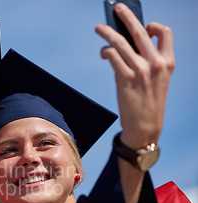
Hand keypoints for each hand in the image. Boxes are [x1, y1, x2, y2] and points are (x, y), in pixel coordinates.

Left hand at [95, 2, 174, 148]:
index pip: (165, 33)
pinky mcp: (125, 78)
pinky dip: (105, 51)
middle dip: (126, 16)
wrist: (145, 126)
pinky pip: (112, 55)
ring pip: (121, 42)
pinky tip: (103, 54)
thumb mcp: (157, 80)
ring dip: (107, 32)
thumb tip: (128, 44)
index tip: (144, 25)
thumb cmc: (148, 102)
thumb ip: (149, 62)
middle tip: (117, 7)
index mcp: (168, 62)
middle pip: (140, 31)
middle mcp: (155, 63)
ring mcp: (140, 70)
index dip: (154, 26)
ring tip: (99, 28)